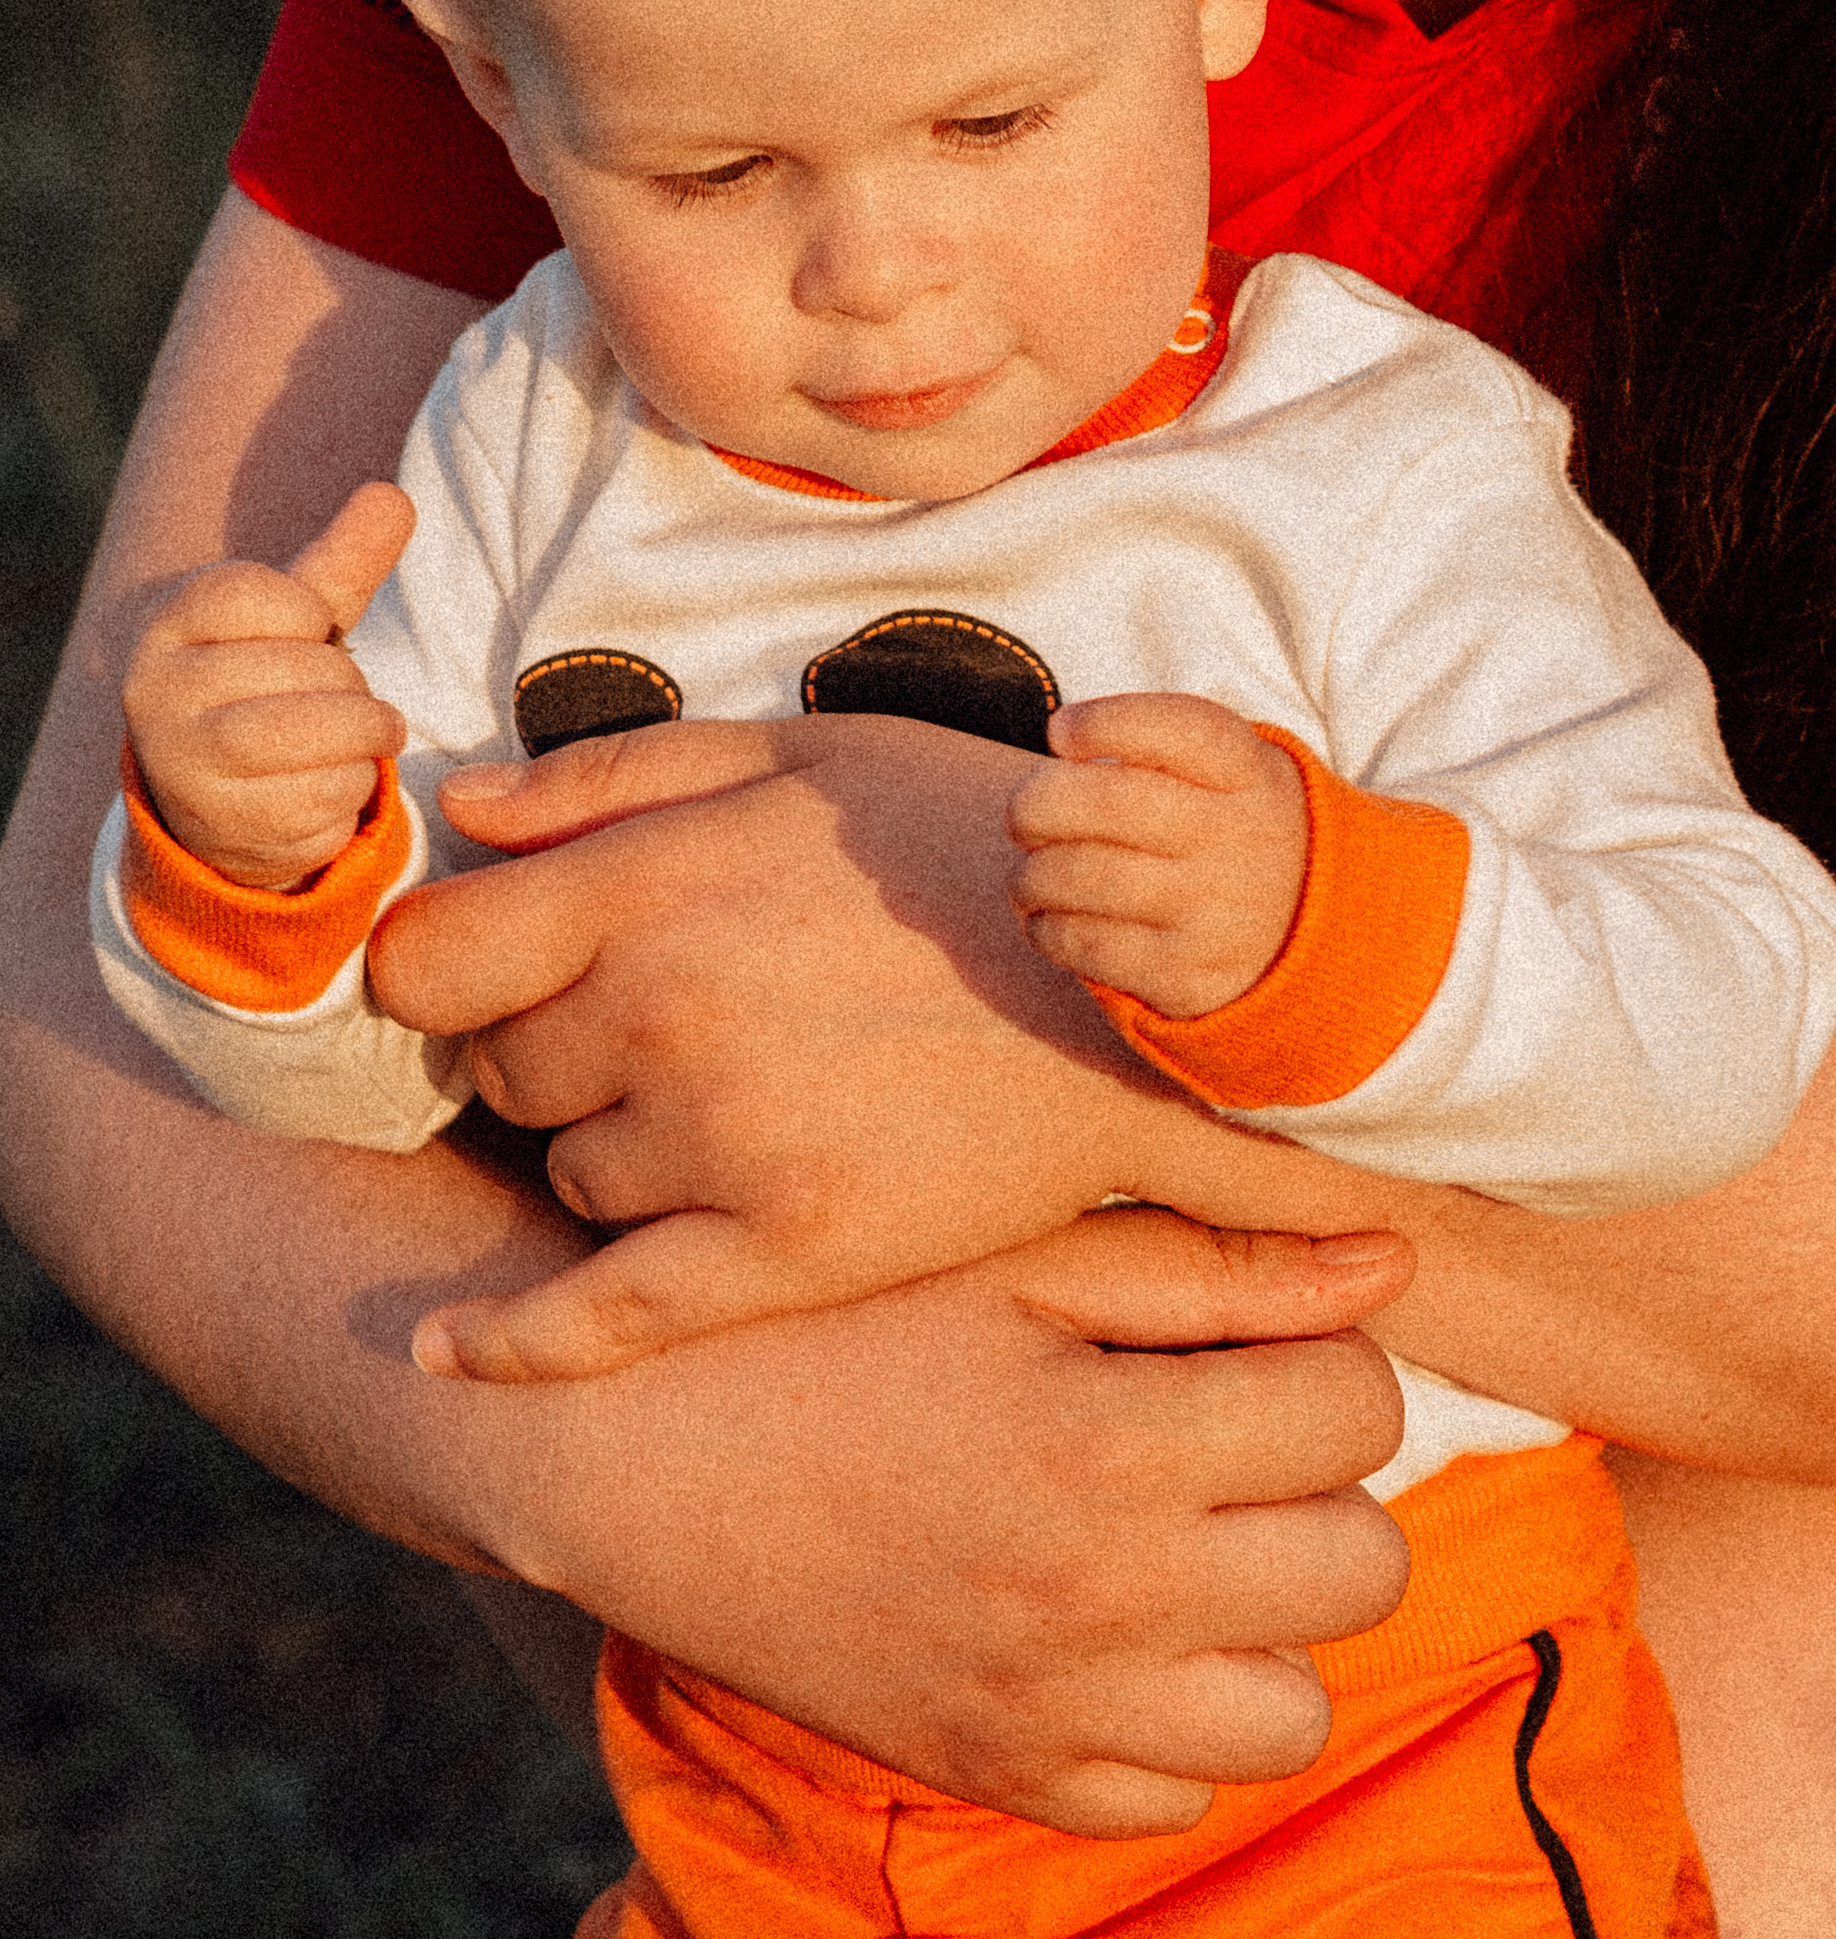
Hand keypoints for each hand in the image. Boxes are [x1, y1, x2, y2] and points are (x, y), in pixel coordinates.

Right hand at [119, 481, 414, 889]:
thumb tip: (394, 497)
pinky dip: (351, 790)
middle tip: (356, 694)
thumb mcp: (299, 618)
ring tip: (373, 733)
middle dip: (350, 682)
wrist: (225, 796)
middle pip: (291, 668)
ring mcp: (182, 769)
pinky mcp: (220, 832)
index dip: (307, 612)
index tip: (310, 630)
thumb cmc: (271, 681)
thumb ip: (343, 561)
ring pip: (302, 738)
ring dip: (362, 736)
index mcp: (170, 627)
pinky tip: (339, 782)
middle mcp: (157, 695)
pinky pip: (313, 805)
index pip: (249, 593)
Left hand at [371, 711, 1357, 1380]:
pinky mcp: (789, 1249)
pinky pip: (606, 1317)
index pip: (427, 960)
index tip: (500, 969)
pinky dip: (512, 1344)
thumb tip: (462, 802)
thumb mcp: (800, 755)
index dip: (450, 967)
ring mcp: (723, 1141)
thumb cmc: (967, 839)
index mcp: (651, 885)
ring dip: (605, 1149)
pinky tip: (444, 1348)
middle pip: (496, 1072)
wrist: (1140, 974)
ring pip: (569, 1177)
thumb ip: (616, 775)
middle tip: (646, 1025)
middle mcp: (663, 1013)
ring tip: (724, 1097)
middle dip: (543, 1052)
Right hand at [503, 1204, 1414, 1833]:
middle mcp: (1106, 1597)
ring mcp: (1057, 1710)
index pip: (1360, 1409)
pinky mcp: (1005, 1779)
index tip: (1244, 1344)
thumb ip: (1215, 1265)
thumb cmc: (845, 1322)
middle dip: (1317, 1489)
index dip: (1323, 1358)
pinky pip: (1179, 1794)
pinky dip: (1172, 1718)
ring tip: (1184, 1540)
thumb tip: (1391, 1265)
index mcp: (1116, 1442)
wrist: (646, 1459)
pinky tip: (1108, 1624)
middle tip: (1223, 1440)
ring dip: (1270, 1622)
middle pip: (1364, 1566)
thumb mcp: (1021, 1259)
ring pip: (1297, 1710)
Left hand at [1009, 694, 1311, 1016]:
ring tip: (1027, 877)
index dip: (1103, 722)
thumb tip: (1061, 743)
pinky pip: (1086, 945)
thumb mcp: (1232, 772)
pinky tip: (1046, 920)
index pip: (1175, 729)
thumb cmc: (1232, 830)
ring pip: (1082, 877)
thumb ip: (1162, 746)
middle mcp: (1240, 840)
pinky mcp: (1188, 977)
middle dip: (1037, 804)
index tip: (1060, 731)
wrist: (1308, 938)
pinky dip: (1045, 929)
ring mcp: (1216, 913)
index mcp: (1252, 775)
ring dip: (1029, 876)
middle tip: (1021, 816)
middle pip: (1109, 803)